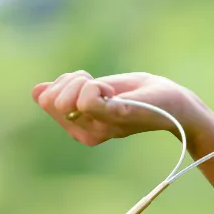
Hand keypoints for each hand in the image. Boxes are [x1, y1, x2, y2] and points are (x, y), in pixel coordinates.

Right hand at [32, 71, 208, 145]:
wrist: (176, 103)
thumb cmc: (141, 94)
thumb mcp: (100, 89)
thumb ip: (71, 91)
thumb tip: (37, 91)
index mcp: (80, 126)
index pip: (44, 98)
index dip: (64, 82)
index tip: (91, 82)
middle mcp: (86, 132)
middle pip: (50, 99)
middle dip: (70, 81)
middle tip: (101, 85)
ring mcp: (100, 128)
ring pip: (64, 99)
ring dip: (84, 82)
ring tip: (111, 90)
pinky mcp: (118, 118)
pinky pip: (88, 102)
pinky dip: (95, 88)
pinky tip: (114, 92)